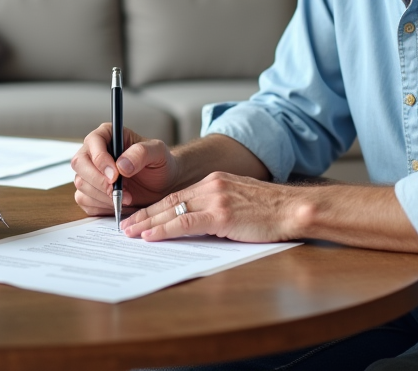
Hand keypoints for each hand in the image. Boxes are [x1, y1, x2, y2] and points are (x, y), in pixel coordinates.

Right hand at [71, 122, 179, 215]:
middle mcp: (94, 152)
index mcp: (107, 135)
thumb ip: (141, 153)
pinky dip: (101, 207)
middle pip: (79, 164)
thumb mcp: (158, 152)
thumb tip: (121, 165)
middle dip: (98, 181)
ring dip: (103, 196)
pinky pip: (85, 201)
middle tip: (118, 192)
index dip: (100, 160)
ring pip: (81, 184)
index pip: (93, 142)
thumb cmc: (159, 164)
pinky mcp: (91, 192)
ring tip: (127, 198)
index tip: (115, 176)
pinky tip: (119, 204)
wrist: (163, 185)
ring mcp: (90, 173)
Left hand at [120, 171, 297, 242]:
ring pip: (172, 210)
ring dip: (148, 223)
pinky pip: (185, 222)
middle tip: (125, 225)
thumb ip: (217, 205)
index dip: (154, 207)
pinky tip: (151, 236)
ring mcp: (215, 199)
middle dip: (144, 214)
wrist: (293, 208)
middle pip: (169, 201)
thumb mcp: (238, 200)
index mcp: (213, 182)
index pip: (176, 194)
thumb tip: (197, 221)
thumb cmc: (271, 210)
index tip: (139, 216)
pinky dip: (165, 229)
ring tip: (130, 233)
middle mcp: (210, 186)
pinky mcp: (221, 215)